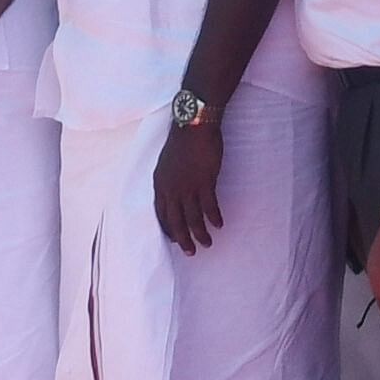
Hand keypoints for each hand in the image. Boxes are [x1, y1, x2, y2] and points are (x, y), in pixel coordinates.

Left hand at [151, 120, 223, 253]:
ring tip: (207, 244)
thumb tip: (175, 193)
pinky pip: (209, 205)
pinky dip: (213, 217)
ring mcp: (187, 186)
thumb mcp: (168, 164)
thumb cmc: (182, 143)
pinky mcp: (204, 181)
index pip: (160, 213)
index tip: (173, 240)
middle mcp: (170, 188)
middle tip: (190, 253)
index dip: (167, 228)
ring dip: (200, 233)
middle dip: (182, 238)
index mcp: (160, 184)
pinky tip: (219, 226)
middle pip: (175, 220)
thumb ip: (170, 180)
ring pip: (192, 217)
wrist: (193, 126)